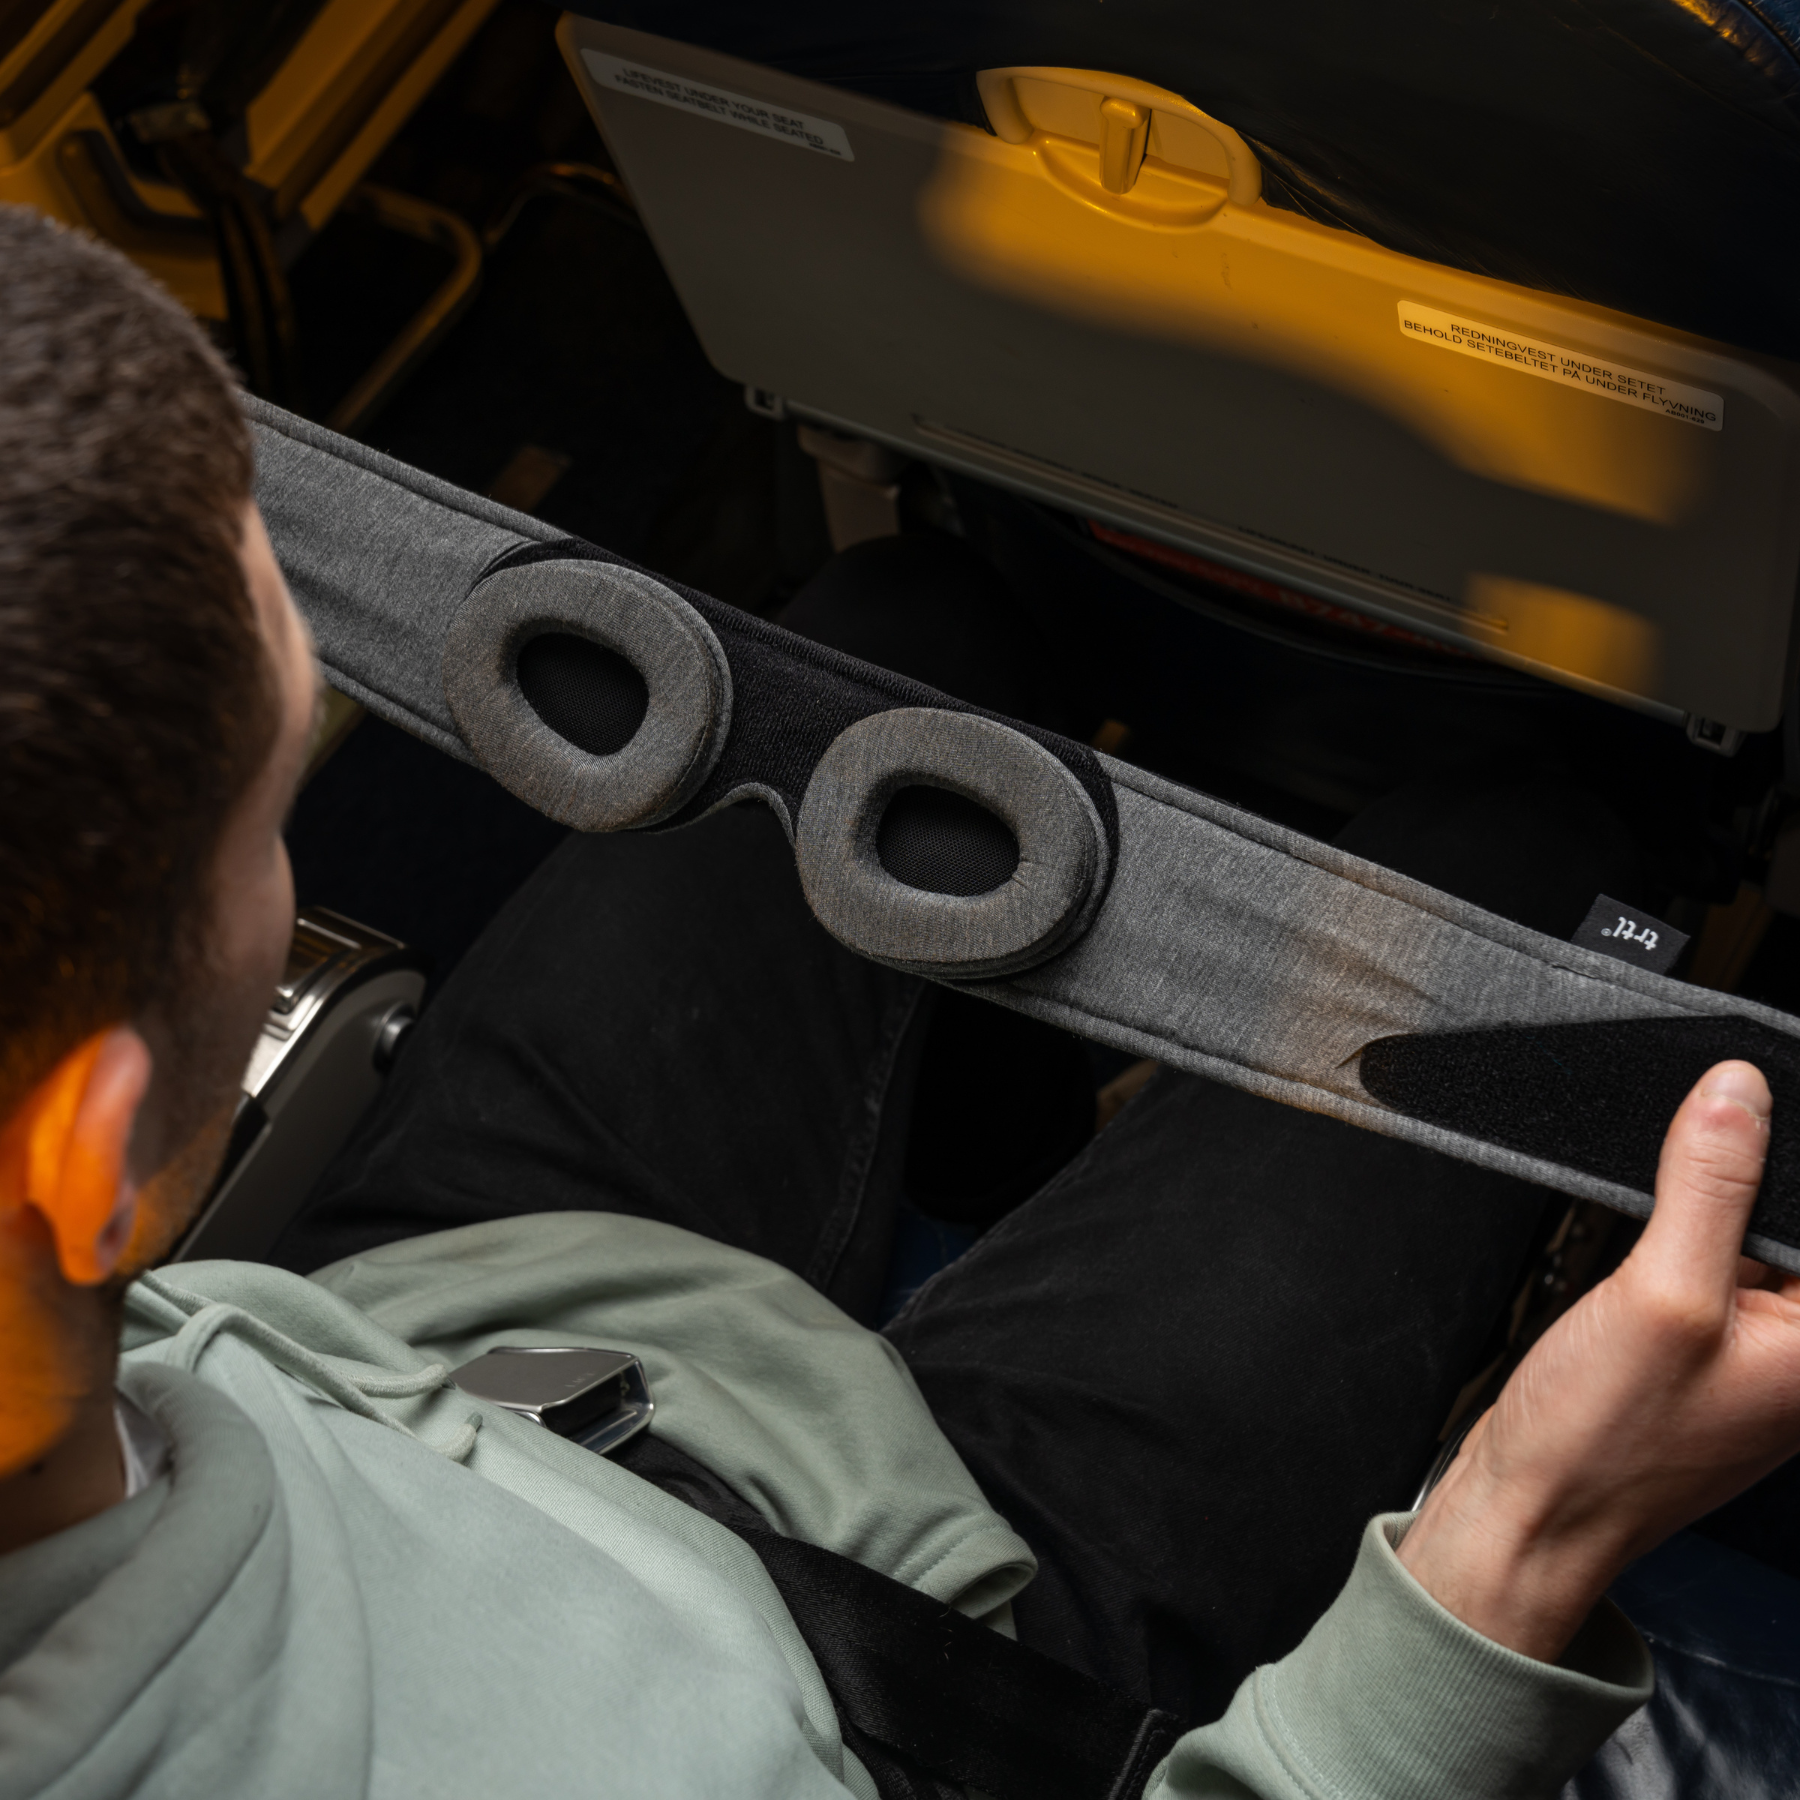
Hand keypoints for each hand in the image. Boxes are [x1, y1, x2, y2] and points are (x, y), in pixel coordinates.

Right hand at [1398, 1059, 1799, 1661]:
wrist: (1529, 1510)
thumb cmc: (1602, 1441)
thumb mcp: (1660, 1293)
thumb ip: (1708, 1185)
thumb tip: (1740, 1092)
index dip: (1786, 1166)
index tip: (1743, 1114)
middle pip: (1792, 1223)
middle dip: (1741, 1185)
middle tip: (1681, 1202)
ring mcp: (1760, 1353)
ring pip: (1751, 1238)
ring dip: (1706, 1211)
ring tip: (1651, 1257)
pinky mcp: (1710, 1350)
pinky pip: (1711, 1264)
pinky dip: (1678, 1242)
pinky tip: (1638, 1261)